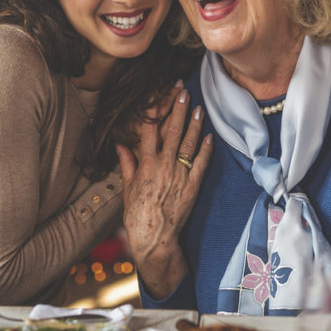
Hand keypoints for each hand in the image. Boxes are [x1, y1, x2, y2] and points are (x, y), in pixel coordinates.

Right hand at [116, 82, 213, 297]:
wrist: (154, 238)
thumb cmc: (137, 215)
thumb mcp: (128, 188)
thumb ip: (127, 164)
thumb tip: (121, 145)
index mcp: (146, 165)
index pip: (149, 130)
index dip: (154, 110)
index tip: (158, 95)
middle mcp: (163, 166)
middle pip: (171, 131)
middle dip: (178, 109)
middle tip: (182, 92)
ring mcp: (180, 175)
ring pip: (188, 144)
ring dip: (194, 124)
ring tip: (198, 107)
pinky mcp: (193, 186)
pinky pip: (201, 163)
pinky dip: (206, 149)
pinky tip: (209, 136)